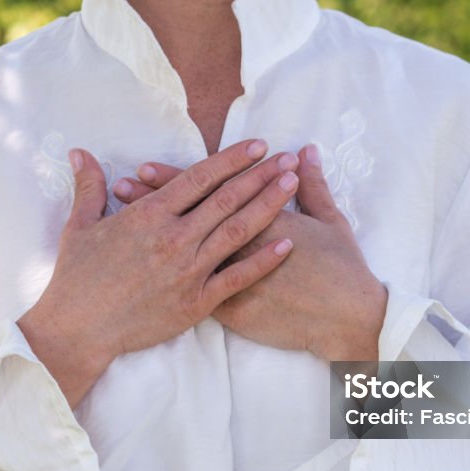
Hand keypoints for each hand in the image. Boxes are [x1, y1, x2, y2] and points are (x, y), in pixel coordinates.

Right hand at [19, 138, 299, 406]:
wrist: (79, 329)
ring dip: (268, 206)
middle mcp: (173, 239)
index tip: (257, 146)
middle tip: (287, 159)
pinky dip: (264, 261)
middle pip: (227, 199)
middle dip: (260, 176)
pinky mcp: (195, 302)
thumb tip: (80, 152)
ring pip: (237, 232)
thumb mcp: (80, 226)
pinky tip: (287, 244)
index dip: (231, 159)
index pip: (199, 178)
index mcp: (148, 216)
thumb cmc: (76, 278)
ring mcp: (188, 271)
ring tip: (292, 186)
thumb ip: (89, 186)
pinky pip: (237, 278)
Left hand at [113, 145, 386, 361]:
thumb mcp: (331, 221)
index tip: (146, 168)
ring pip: (181, 253)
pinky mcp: (232, 309)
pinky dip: (166, 279)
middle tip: (123, 185)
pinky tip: (144, 271)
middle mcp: (238, 246)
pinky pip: (194, 292)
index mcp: (258, 217)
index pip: (209, 193)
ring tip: (124, 221)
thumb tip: (305, 152)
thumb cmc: (342, 269)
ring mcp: (232, 280)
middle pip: (186, 219)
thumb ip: (313, 185)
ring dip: (152, 236)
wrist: (346, 318)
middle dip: (152, 201)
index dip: (175, 179)